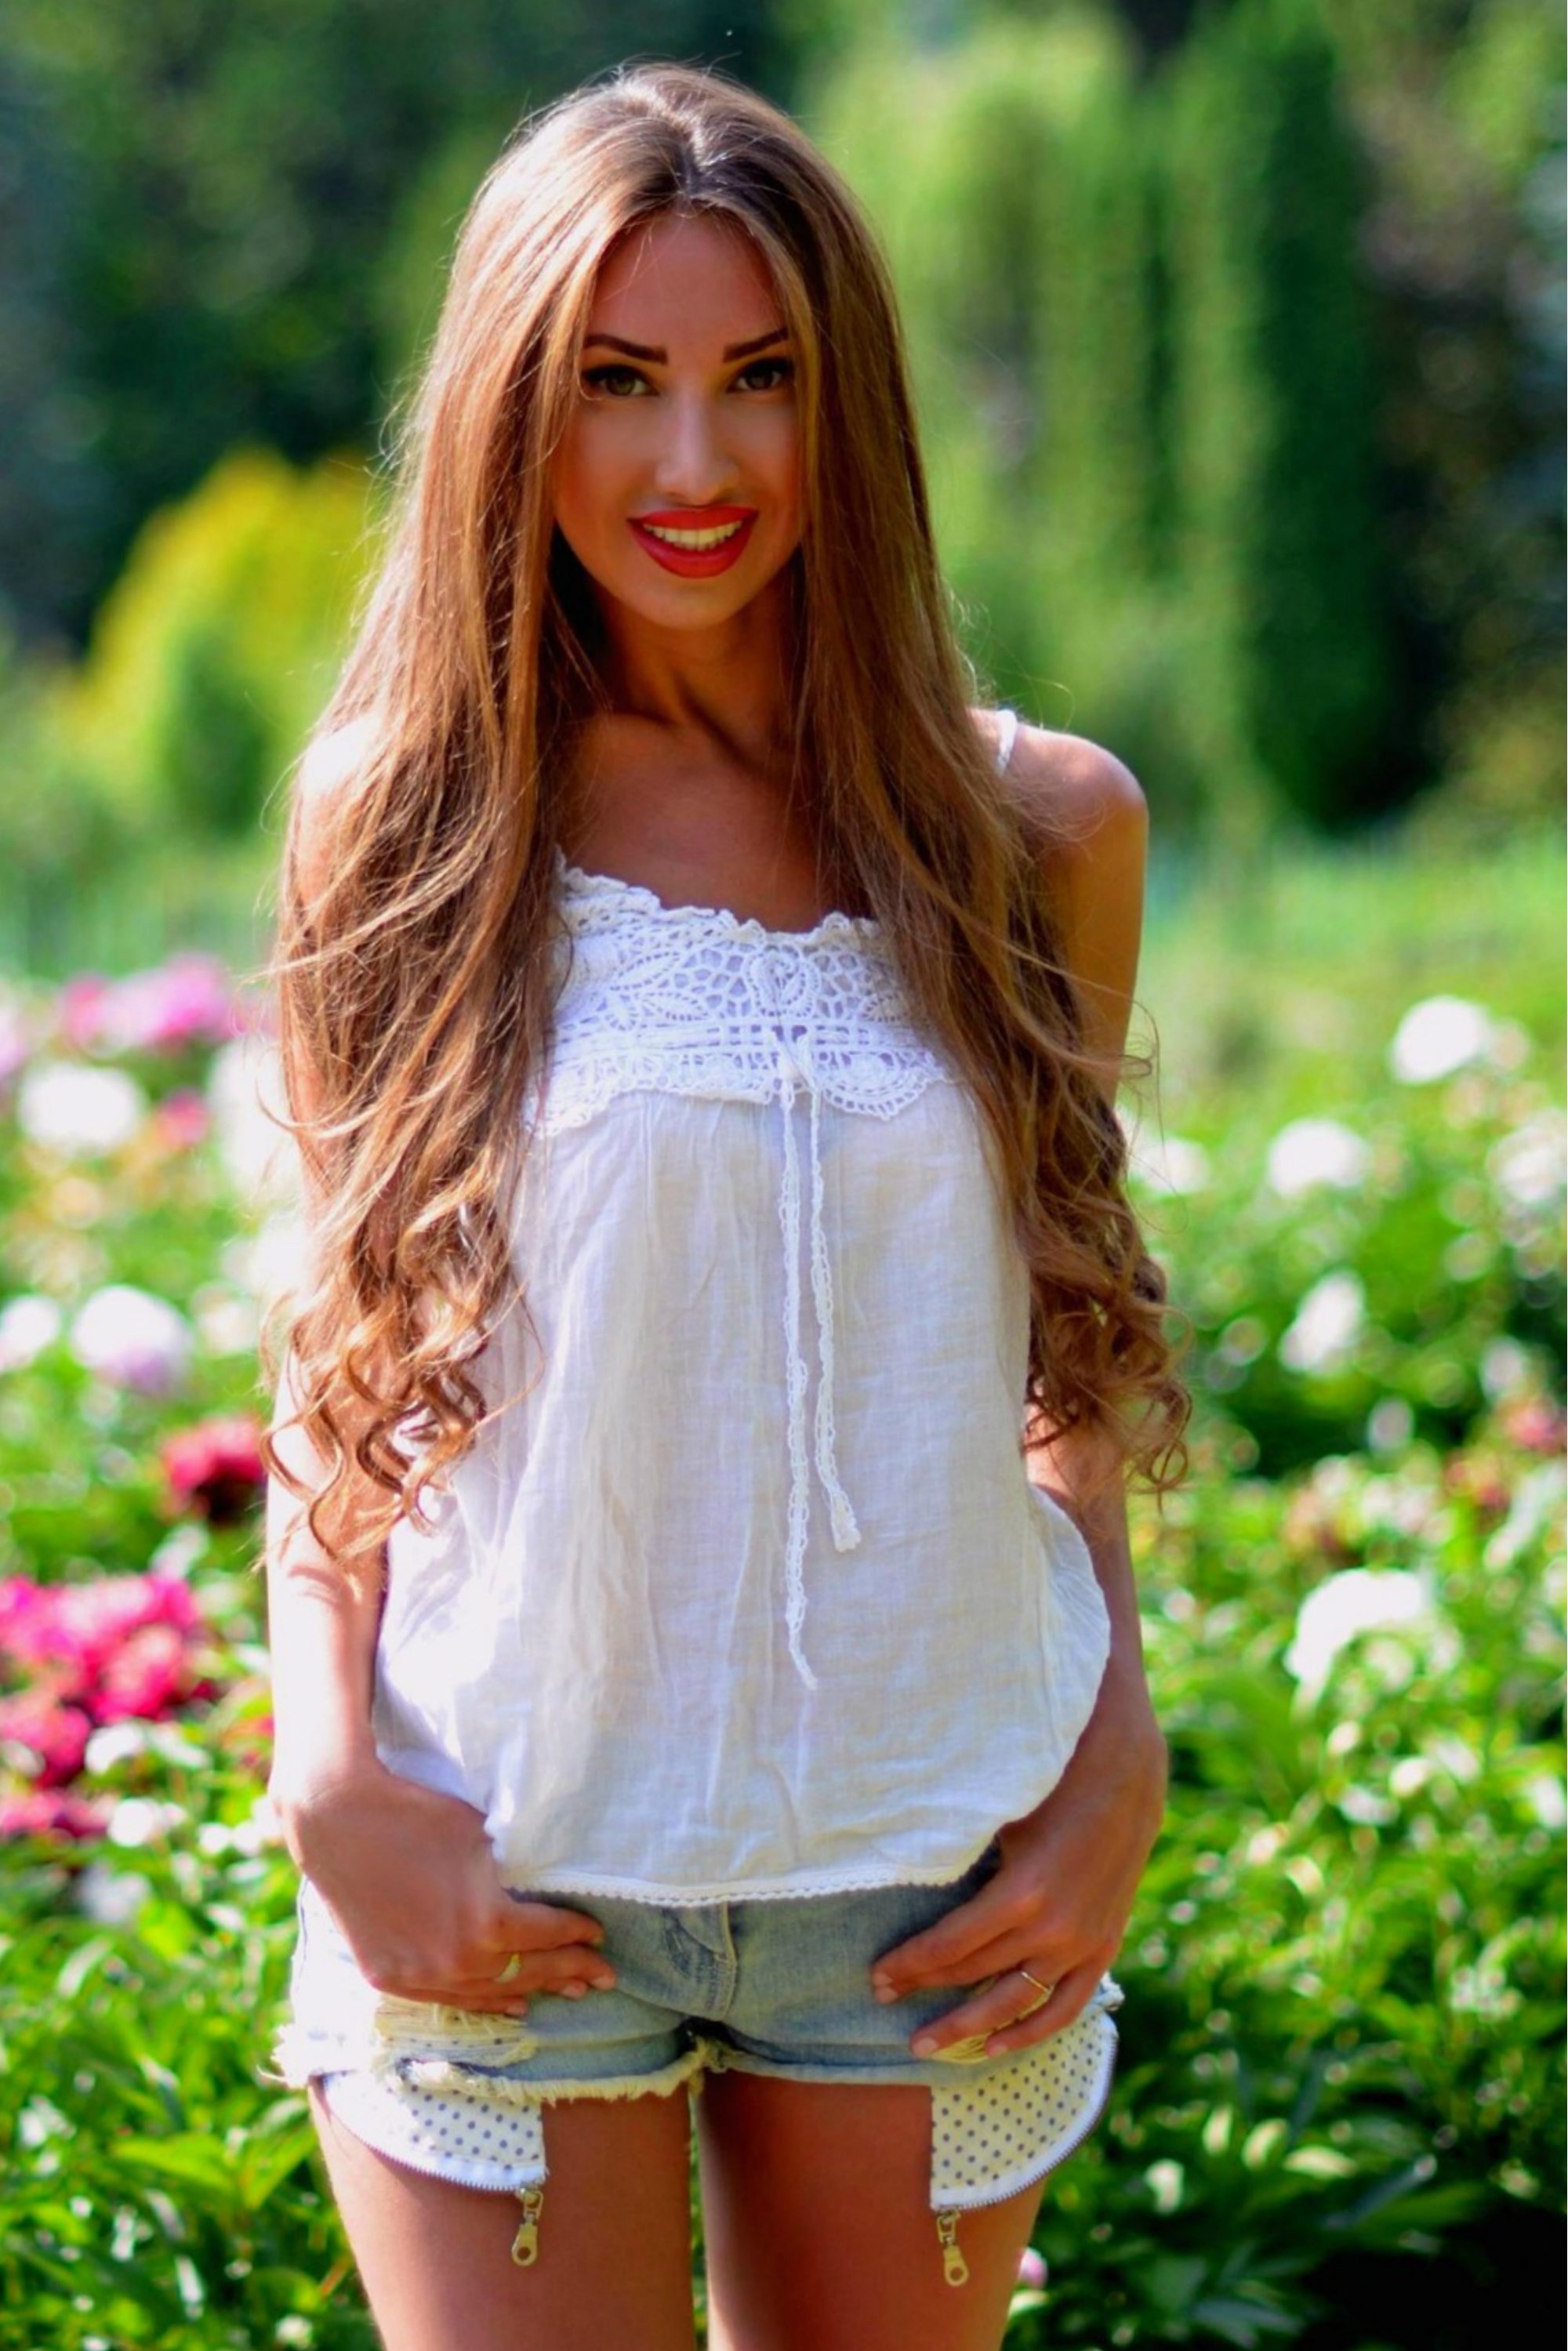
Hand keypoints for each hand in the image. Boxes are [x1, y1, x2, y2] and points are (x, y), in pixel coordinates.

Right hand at [278, 1758, 616, 2014]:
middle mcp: (457, 1961)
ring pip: (489, 1994)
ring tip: (566, 1992)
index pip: (549, 1935)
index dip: (578, 1934)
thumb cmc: (419, 1813)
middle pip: (527, 1973)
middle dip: (570, 1972)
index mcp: (488, 1923)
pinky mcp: (390, 1977)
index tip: (598, 1933)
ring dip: (530, 1992)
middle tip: (604, 1976)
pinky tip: (507, 2003)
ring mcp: (419, 1976)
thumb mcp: (483, 1836)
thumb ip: (518, 1870)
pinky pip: (448, 2000)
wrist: (340, 1820)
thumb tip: (552, 1883)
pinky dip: (482, 2001)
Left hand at [867, 1674, 1165, 2058]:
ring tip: (924, 2045)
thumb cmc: (1046, 1787)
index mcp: (1021, 1894)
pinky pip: (1064, 2006)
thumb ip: (956, 1853)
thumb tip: (897, 1874)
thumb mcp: (997, 1817)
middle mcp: (1051, 1930)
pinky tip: (993, 2048)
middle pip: (972, 1974)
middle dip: (923, 1989)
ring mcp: (1080, 1945)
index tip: (877, 1975)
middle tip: (883, 2001)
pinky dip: (1030, 2031)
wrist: (1123, 1781)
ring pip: (1014, 2003)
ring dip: (967, 2027)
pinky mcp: (1101, 1949)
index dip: (909, 1964)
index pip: (949, 1945)